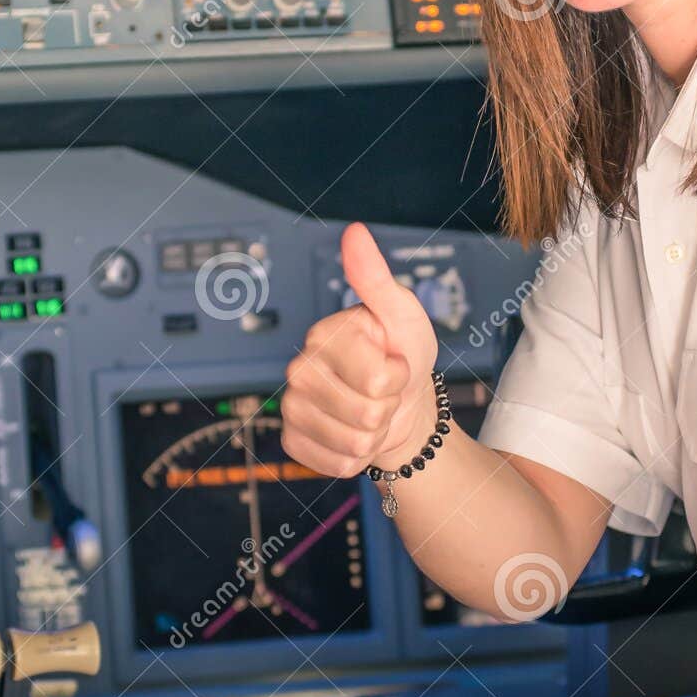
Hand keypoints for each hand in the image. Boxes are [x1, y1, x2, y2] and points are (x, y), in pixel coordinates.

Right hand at [281, 222, 439, 478]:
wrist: (401, 402)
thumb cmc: (403, 353)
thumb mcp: (402, 313)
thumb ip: (376, 276)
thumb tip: (354, 231)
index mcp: (323, 334)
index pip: (378, 379)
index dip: (398, 376)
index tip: (394, 361)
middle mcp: (299, 369)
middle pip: (366, 415)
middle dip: (387, 406)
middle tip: (384, 390)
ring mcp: (292, 407)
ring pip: (354, 443)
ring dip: (375, 433)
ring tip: (373, 409)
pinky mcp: (293, 440)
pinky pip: (336, 465)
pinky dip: (357, 457)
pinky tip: (354, 434)